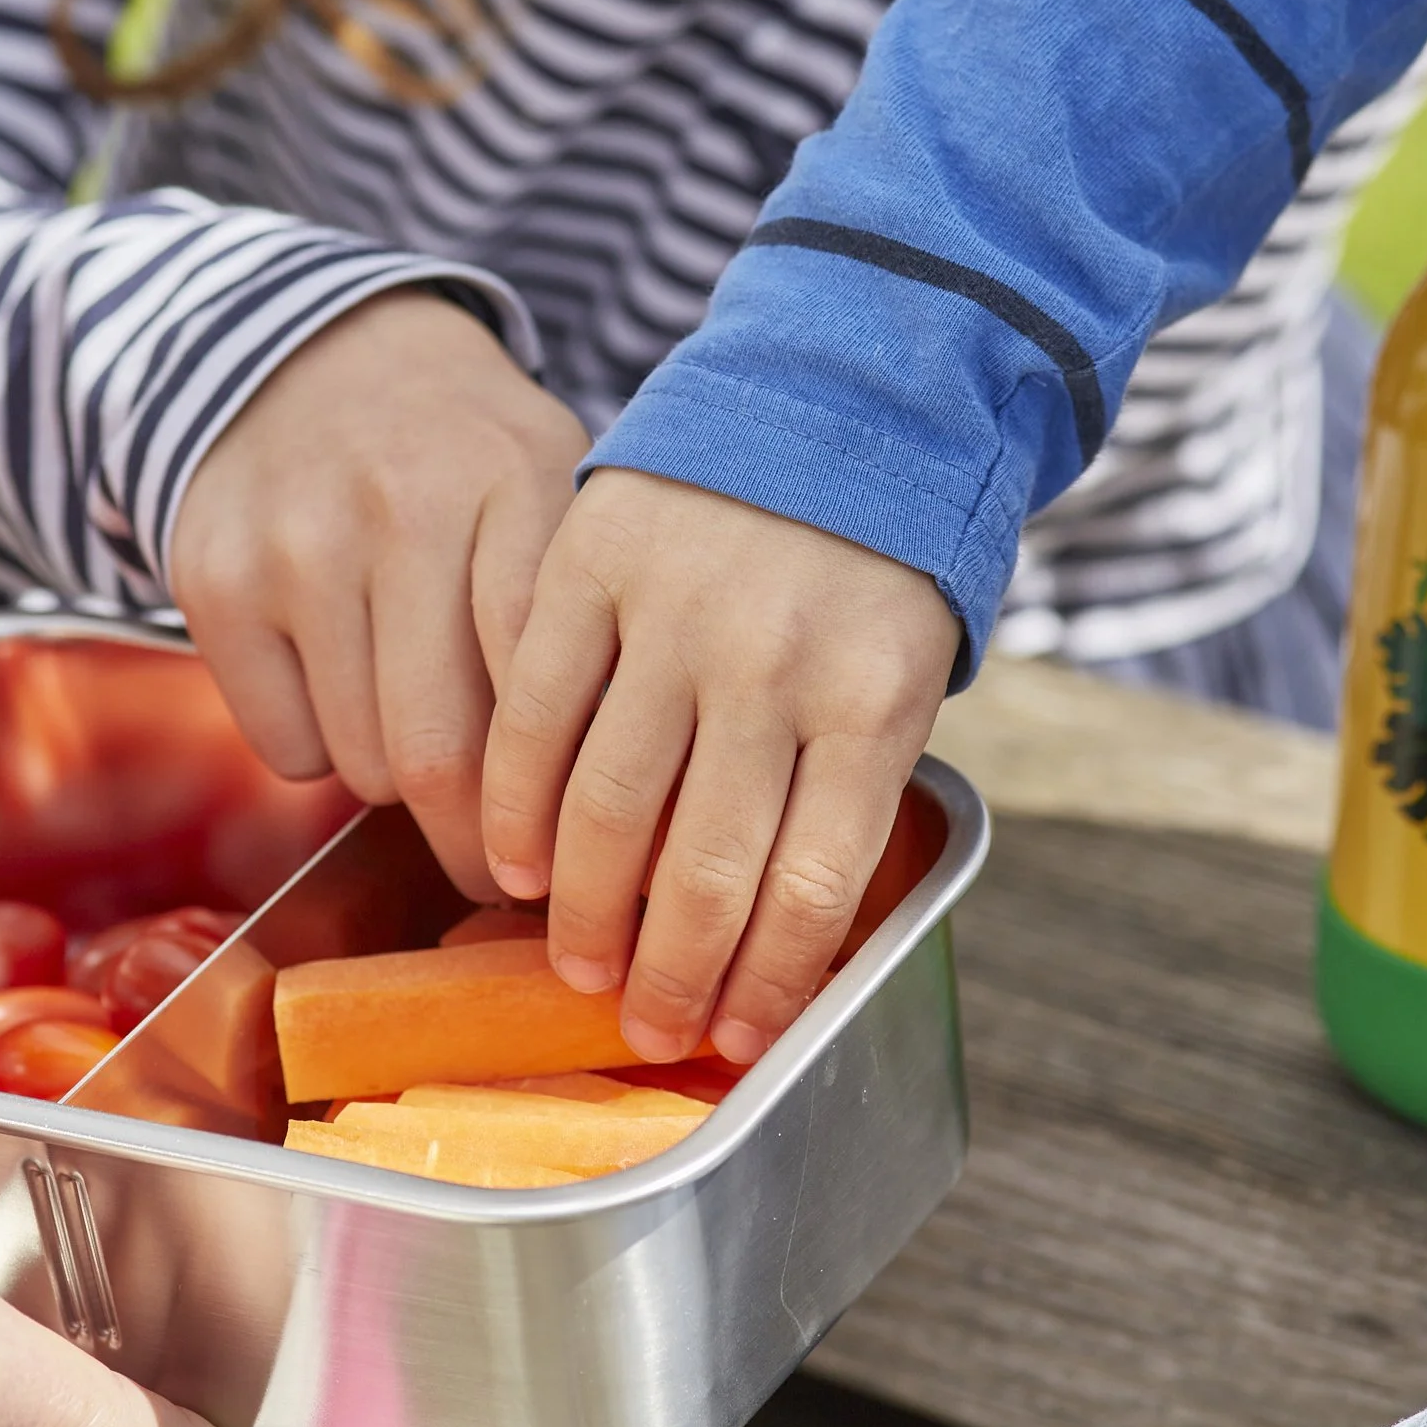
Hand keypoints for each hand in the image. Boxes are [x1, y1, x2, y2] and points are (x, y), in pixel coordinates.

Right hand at [174, 289, 588, 897]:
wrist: (309, 354)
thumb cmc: (463, 452)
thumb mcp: (551, 482)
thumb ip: (588, 609)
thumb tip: (642, 800)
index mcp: (514, 481)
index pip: (543, 685)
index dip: (562, 801)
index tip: (581, 867)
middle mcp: (401, 507)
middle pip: (443, 754)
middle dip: (481, 846)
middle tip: (506, 877)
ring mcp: (298, 544)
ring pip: (364, 764)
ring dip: (401, 782)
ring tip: (424, 731)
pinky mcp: (215, 581)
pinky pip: (287, 747)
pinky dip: (322, 748)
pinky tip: (341, 683)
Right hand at [481, 469, 959, 1064]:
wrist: (848, 387)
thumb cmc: (884, 555)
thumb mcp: (909, 666)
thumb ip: (848, 781)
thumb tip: (776, 932)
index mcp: (872, 702)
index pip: (809, 890)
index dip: (764, 986)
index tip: (732, 1039)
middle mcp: (774, 667)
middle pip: (705, 869)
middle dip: (670, 975)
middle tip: (642, 1026)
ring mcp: (677, 614)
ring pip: (609, 806)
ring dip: (587, 912)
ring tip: (579, 966)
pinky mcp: (594, 565)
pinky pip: (535, 712)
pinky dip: (518, 803)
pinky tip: (517, 860)